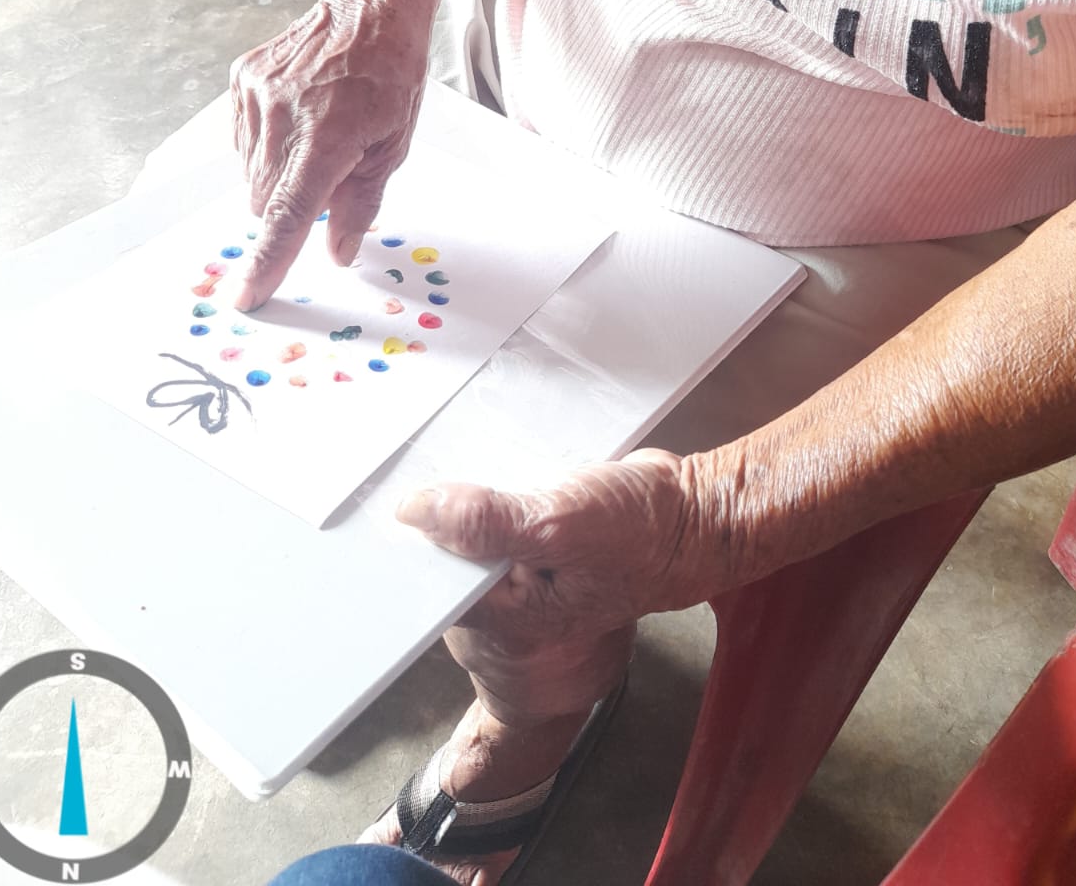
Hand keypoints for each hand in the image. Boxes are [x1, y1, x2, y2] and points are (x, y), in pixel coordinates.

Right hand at [230, 0, 433, 308]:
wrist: (370, 6)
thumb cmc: (392, 77)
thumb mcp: (394, 145)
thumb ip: (362, 202)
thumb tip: (336, 252)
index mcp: (327, 137)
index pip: (288, 215)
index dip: (268, 261)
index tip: (246, 297)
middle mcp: (283, 114)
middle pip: (264, 201)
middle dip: (290, 204)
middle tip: (330, 170)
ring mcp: (257, 94)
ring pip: (250, 172)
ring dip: (279, 172)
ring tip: (318, 131)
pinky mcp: (242, 79)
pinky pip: (242, 140)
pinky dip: (267, 143)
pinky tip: (299, 114)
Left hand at [397, 450, 710, 661]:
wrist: (688, 512)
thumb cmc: (635, 533)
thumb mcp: (556, 525)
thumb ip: (485, 524)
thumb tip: (414, 510)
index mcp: (509, 618)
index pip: (434, 590)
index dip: (409, 548)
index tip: (386, 503)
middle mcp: (509, 600)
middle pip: (445, 560)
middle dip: (435, 518)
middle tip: (414, 467)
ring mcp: (522, 566)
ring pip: (468, 532)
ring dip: (462, 497)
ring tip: (446, 456)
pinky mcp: (535, 533)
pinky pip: (495, 512)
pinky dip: (489, 487)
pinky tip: (486, 459)